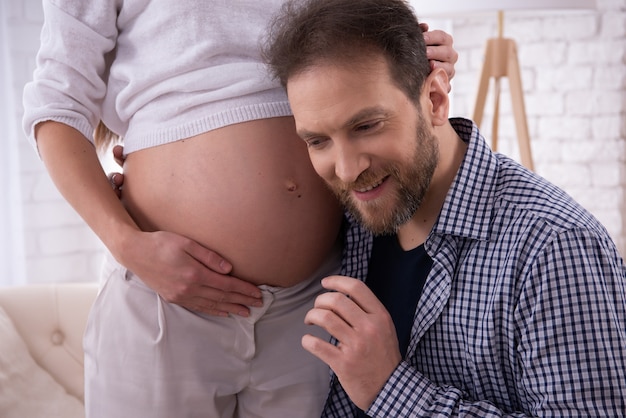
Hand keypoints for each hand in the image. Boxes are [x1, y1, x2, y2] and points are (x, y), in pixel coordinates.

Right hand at [108, 145, 262, 316]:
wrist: (135, 253)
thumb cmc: (161, 243)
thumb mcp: (187, 243)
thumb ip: (209, 257)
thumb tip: (229, 269)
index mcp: (194, 274)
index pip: (226, 285)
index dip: (244, 290)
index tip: (257, 293)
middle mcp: (188, 289)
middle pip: (222, 297)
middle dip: (242, 301)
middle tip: (258, 304)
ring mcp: (180, 296)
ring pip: (211, 305)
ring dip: (230, 308)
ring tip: (245, 312)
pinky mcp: (174, 298)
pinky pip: (198, 307)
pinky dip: (213, 310)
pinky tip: (223, 312)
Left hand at [301, 276, 401, 410]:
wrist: (390, 388)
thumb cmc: (383, 356)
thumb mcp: (385, 328)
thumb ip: (367, 311)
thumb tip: (341, 294)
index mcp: (380, 316)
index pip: (356, 288)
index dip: (337, 281)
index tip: (325, 283)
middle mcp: (369, 328)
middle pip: (336, 300)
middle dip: (319, 300)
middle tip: (316, 308)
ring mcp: (356, 346)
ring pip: (324, 318)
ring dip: (311, 316)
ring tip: (310, 321)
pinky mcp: (344, 364)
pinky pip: (317, 345)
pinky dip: (307, 340)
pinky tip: (308, 340)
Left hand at [421, 23, 457, 90]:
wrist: (416, 71)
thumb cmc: (418, 51)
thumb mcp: (419, 41)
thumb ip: (421, 32)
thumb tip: (424, 26)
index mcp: (445, 42)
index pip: (442, 37)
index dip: (432, 37)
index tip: (421, 38)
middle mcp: (451, 56)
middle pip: (447, 52)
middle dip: (435, 52)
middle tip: (424, 52)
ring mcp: (450, 70)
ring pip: (449, 68)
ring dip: (439, 67)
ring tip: (430, 65)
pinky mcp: (446, 84)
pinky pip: (446, 85)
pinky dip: (441, 84)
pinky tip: (432, 82)